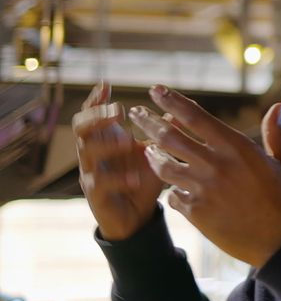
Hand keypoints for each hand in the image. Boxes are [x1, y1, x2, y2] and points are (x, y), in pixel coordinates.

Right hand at [73, 81, 162, 240]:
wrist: (136, 216)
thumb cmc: (143, 178)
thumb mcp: (156, 152)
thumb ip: (164, 131)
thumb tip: (178, 108)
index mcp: (106, 138)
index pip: (92, 113)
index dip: (96, 99)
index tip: (106, 84)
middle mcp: (94, 153)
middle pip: (81, 127)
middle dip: (97, 116)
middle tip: (119, 111)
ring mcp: (92, 173)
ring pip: (86, 153)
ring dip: (107, 144)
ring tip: (128, 142)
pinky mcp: (96, 196)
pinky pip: (99, 184)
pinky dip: (117, 179)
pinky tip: (133, 177)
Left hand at [129, 86, 280, 267]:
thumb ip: (276, 134)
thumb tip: (279, 107)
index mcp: (237, 147)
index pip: (195, 117)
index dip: (172, 101)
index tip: (157, 90)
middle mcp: (215, 165)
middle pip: (170, 137)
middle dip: (149, 122)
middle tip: (135, 113)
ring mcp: (202, 190)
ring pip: (164, 167)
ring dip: (152, 155)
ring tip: (145, 148)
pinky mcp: (196, 214)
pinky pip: (172, 195)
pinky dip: (170, 188)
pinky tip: (170, 185)